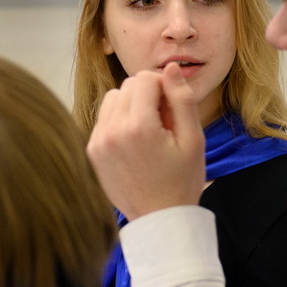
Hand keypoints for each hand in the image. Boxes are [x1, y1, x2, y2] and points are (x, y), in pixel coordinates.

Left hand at [87, 63, 205, 221]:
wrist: (159, 219)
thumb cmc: (181, 180)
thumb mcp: (193, 139)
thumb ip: (182, 99)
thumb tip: (171, 67)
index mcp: (139, 127)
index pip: (145, 78)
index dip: (164, 88)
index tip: (173, 111)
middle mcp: (112, 131)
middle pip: (127, 86)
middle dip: (147, 96)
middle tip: (163, 124)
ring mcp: (98, 142)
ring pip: (112, 99)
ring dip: (131, 106)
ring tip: (149, 132)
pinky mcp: (92, 151)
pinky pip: (104, 119)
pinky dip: (119, 122)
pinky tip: (135, 144)